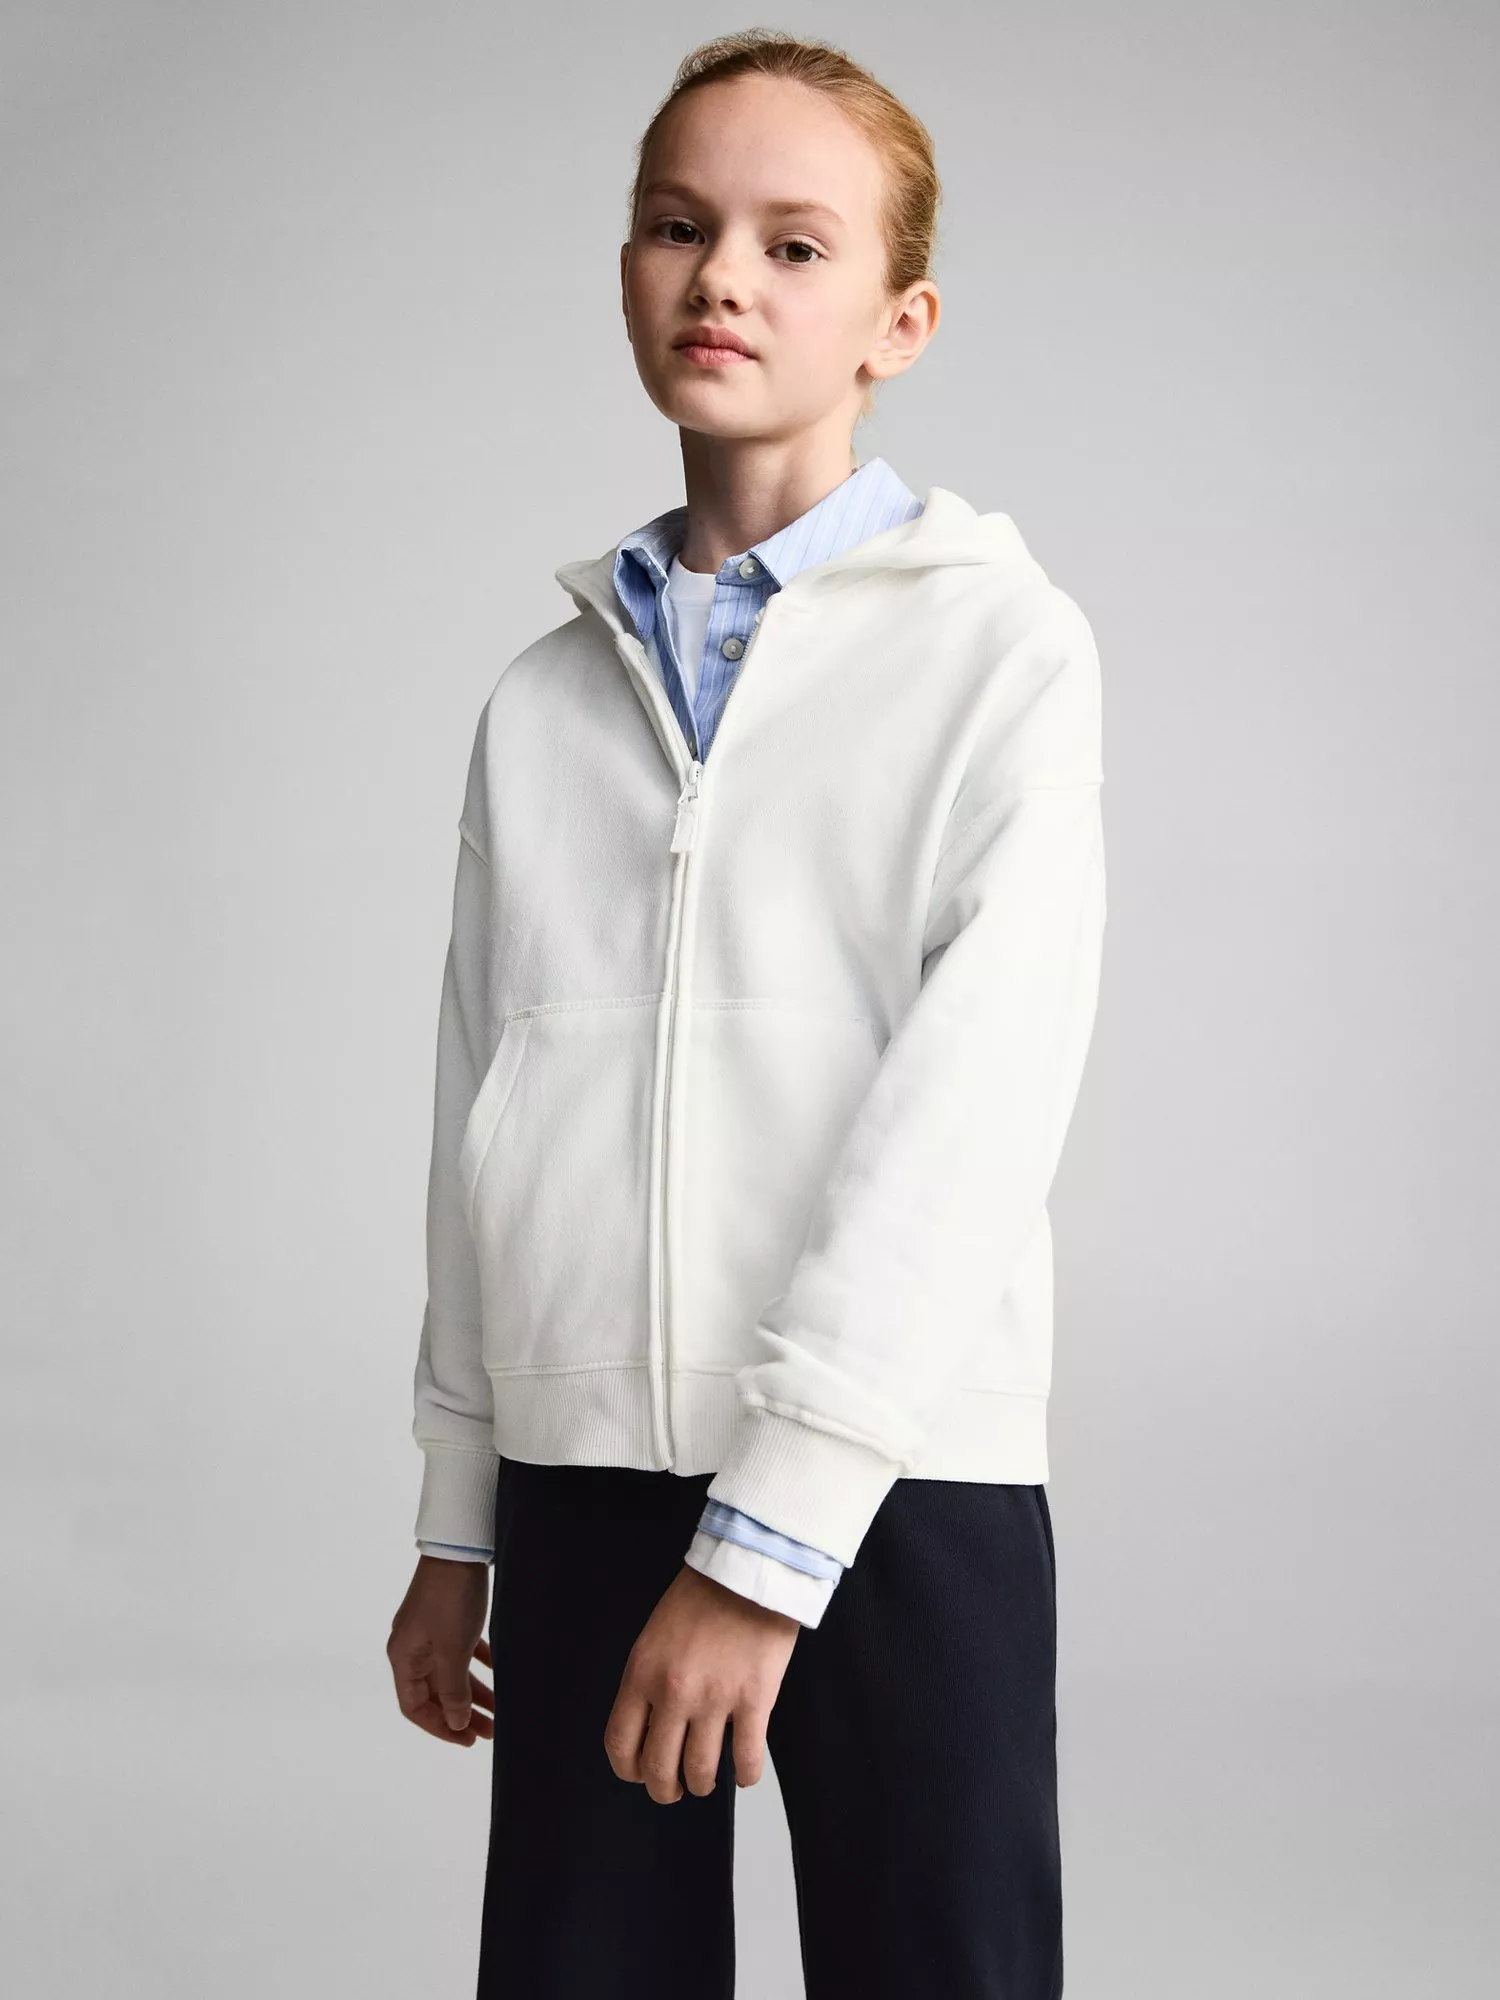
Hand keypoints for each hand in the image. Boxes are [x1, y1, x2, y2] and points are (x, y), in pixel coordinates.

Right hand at [387, 1554, 494, 1746]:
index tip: (468, 1739)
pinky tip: (500, 1671)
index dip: (440, 1728)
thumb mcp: (452, 1650)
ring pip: (451, 1673)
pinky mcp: (448, 1617)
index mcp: (403, 1658)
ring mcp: (430, 1631)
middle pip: (434, 1693)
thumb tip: (456, 1723)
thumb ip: (453, 1690)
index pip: (414, 1707)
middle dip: (462, 1714)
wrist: (460, 1547)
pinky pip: (462, 1651)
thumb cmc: (450, 1600)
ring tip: (500, 1710)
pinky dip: (479, 1664)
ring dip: (474, 1692)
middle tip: (490, 1731)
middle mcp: (412, 1647)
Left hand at [604, 1562, 799, 1803]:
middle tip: (674, 1789)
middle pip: (658, 1768)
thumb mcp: (655, 1636)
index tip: (639, 1775)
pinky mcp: (755, 1700)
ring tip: (707, 1780)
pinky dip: (744, 1777)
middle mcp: (673, 1693)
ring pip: (700, 1772)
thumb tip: (651, 1727)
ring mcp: (715, 1699)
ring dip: (702, 1785)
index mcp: (642, 1673)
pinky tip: (743, 1773)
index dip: (628, 1771)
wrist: (749, 1569)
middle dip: (665, 1789)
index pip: (620, 1744)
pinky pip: (745, 1759)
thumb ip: (648, 1681)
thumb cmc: (702, 1596)